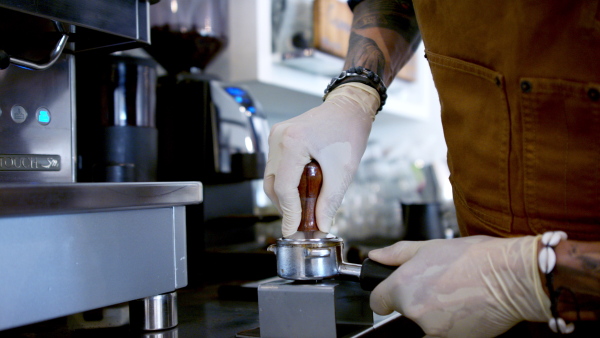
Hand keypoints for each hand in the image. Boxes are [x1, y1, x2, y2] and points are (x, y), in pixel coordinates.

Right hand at [263, 83, 378, 236]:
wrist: (349, 107)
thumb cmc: (348, 132)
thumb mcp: (342, 171)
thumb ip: (329, 201)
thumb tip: (321, 224)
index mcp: (293, 143)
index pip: (284, 188)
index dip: (289, 213)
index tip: (293, 230)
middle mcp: (279, 138)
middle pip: (273, 184)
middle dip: (285, 207)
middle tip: (299, 223)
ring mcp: (276, 136)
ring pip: (272, 176)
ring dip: (285, 195)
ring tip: (302, 209)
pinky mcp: (279, 137)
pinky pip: (276, 166)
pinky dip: (286, 181)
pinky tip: (300, 191)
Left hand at [369, 236, 551, 336]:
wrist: (511, 277)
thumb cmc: (474, 258)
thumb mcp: (429, 246)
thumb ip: (396, 254)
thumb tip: (376, 256)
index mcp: (403, 286)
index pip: (377, 302)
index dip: (385, 296)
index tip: (393, 295)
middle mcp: (414, 311)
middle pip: (403, 313)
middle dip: (415, 301)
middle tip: (437, 288)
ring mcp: (433, 331)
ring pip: (423, 325)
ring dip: (433, 315)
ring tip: (454, 297)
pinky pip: (442, 334)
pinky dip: (450, 325)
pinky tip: (463, 309)